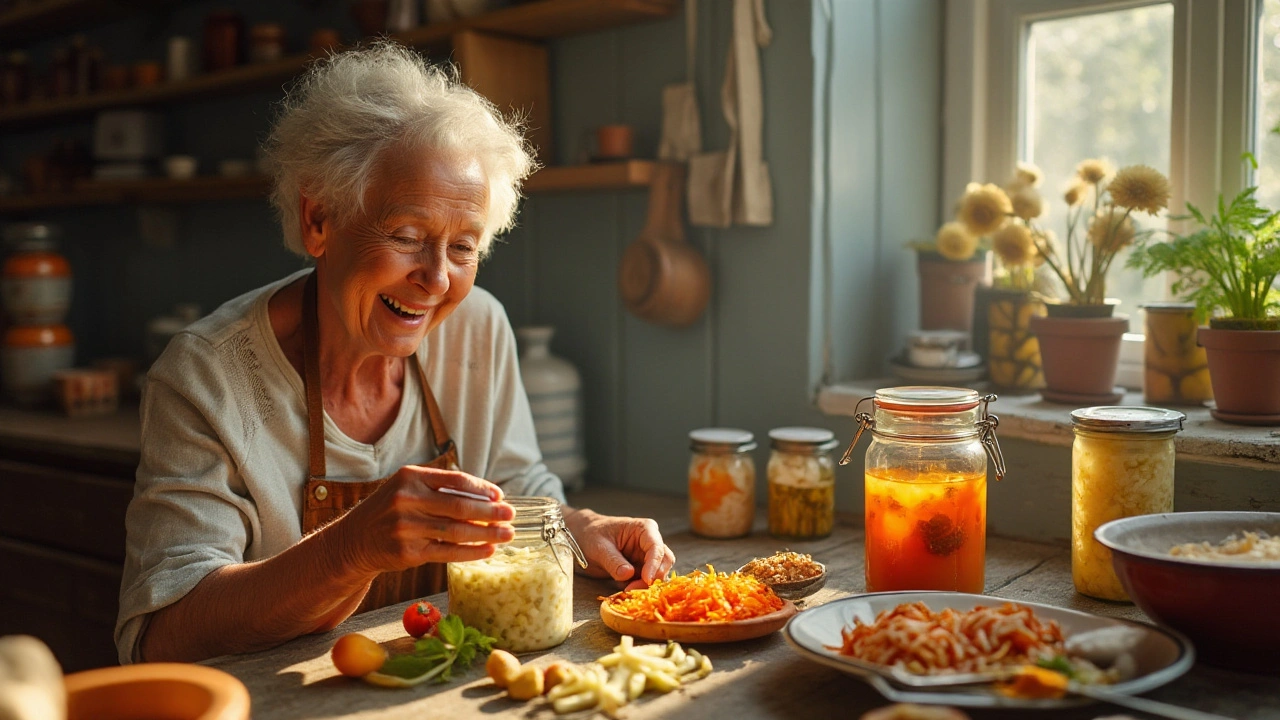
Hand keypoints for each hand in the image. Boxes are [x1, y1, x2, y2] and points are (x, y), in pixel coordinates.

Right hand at [336, 465, 514, 575]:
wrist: (354, 540)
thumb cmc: (390, 510)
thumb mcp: (407, 487)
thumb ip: (439, 488)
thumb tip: (486, 497)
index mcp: (410, 476)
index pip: (456, 480)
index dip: (482, 488)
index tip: (500, 496)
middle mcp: (407, 500)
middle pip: (460, 506)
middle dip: (490, 512)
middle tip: (511, 515)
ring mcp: (406, 528)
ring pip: (456, 531)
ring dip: (487, 533)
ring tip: (506, 534)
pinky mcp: (408, 552)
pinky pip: (447, 552)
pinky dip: (471, 552)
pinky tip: (488, 550)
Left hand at [563, 508, 674, 590]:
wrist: (583, 539)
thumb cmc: (591, 535)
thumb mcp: (599, 547)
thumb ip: (613, 560)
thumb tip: (628, 574)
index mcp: (644, 529)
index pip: (656, 547)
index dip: (654, 564)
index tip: (646, 580)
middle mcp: (650, 543)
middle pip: (664, 562)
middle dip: (653, 578)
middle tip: (633, 589)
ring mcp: (646, 557)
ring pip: (658, 575)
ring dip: (646, 586)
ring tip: (626, 591)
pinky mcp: (641, 571)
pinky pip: (646, 583)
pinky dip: (639, 589)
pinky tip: (625, 592)